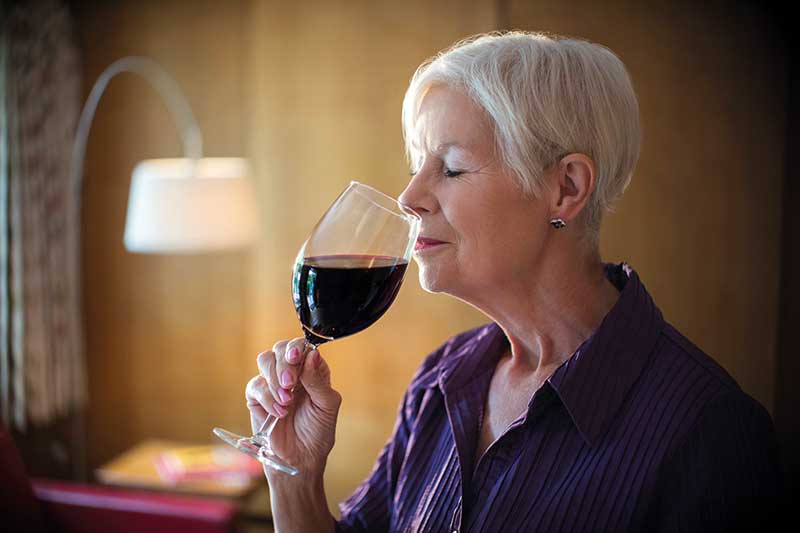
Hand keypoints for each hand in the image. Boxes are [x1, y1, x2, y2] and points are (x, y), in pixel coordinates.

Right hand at [245, 338, 341, 475]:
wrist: (300, 459)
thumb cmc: (318, 432)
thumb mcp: (327, 406)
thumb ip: (318, 380)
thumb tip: (312, 354)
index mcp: (312, 369)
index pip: (302, 346)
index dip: (297, 348)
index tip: (296, 357)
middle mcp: (292, 372)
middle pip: (280, 348)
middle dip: (284, 363)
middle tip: (290, 383)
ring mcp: (273, 383)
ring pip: (265, 360)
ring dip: (274, 379)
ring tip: (286, 401)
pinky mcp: (257, 397)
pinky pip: (255, 385)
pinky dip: (266, 398)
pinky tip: (278, 412)